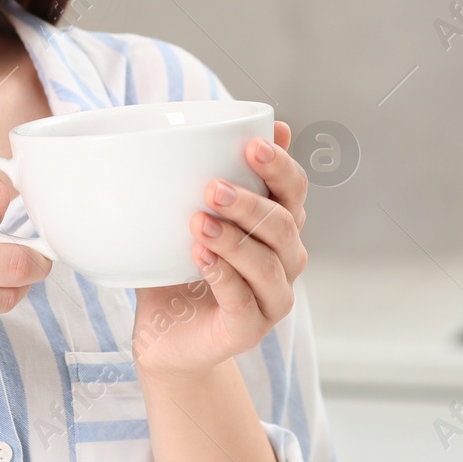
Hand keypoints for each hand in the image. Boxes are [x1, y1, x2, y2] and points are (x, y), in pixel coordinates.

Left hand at [130, 120, 307, 379]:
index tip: (252, 144)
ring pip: (267, 263)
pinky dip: (222, 275)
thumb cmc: (182, 265)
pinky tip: (200, 257)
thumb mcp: (195, 213)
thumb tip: (236, 128)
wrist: (167, 333)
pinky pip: (243, 301)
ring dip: (234, 239)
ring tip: (198, 222)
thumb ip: (216, 174)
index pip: (295, 190)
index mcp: (279, 225)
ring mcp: (272, 298)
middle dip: (249, 202)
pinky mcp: (249, 330)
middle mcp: (286, 260)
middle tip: (211, 188)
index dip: (280, 166)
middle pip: (283, 225)